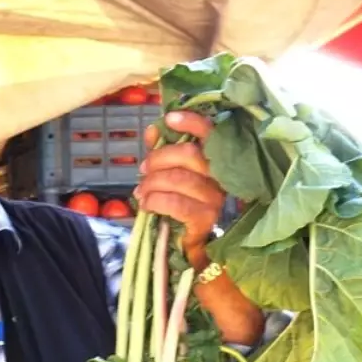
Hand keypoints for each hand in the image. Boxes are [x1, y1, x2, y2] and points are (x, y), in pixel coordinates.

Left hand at [136, 111, 225, 254]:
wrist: (185, 243)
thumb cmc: (177, 203)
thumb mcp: (166, 174)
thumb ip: (161, 151)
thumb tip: (153, 129)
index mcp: (213, 160)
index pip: (210, 133)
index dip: (191, 122)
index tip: (170, 119)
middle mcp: (220, 176)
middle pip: (188, 154)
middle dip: (158, 159)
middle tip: (143, 169)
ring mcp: (215, 197)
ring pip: (178, 179)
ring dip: (152, 183)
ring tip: (141, 192)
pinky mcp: (206, 218)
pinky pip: (176, 203)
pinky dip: (155, 201)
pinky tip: (146, 204)